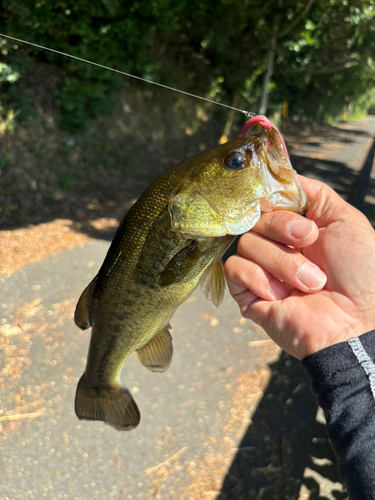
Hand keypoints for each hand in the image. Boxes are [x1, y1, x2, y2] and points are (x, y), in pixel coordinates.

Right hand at [224, 176, 374, 359]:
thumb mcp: (346, 221)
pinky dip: (260, 278)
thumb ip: (316, 194)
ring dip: (282, 262)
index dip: (275, 199)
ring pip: (246, 242)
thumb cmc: (361, 274)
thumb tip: (286, 176)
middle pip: (255, 217)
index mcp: (295, 228)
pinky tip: (282, 295)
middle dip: (283, 228)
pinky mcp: (247, 292)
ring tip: (309, 284)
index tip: (295, 208)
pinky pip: (235, 268)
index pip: (268, 200)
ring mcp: (261, 268)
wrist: (356, 321)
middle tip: (308, 243)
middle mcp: (276, 245)